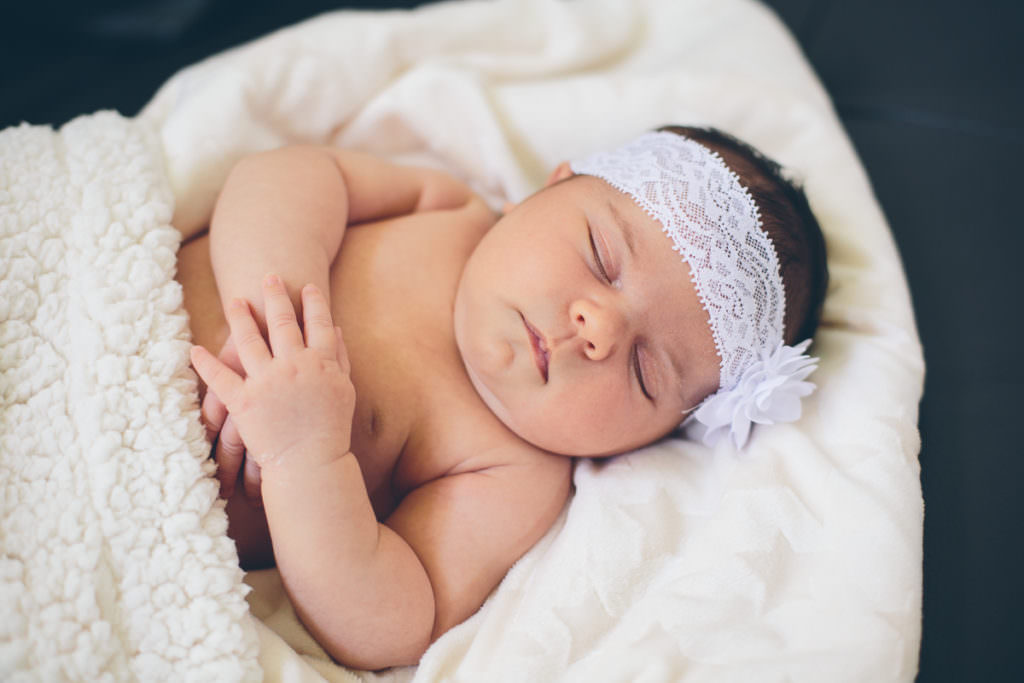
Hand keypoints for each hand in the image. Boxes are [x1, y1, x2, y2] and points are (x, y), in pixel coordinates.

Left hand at [190, 275, 354, 474]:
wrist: (312, 464)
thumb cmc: (332, 429)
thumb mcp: (344, 388)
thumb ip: (341, 356)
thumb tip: (337, 329)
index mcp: (321, 362)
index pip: (318, 324)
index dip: (313, 303)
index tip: (308, 286)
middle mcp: (294, 366)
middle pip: (283, 323)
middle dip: (275, 297)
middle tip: (268, 276)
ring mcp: (267, 382)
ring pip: (249, 340)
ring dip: (241, 317)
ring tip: (234, 300)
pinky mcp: (244, 402)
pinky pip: (220, 378)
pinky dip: (205, 363)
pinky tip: (194, 349)